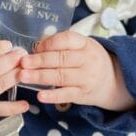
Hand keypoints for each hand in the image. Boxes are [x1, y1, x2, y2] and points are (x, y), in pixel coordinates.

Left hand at [18, 31, 135, 111]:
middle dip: (40, 61)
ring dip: (40, 76)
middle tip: (22, 62)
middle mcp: (87, 60)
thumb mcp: (82, 47)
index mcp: (85, 44)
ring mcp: (86, 79)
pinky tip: (40, 96)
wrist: (113, 81)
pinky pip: (66, 95)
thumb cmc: (89, 60)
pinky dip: (53, 96)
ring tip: (24, 76)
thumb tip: (37, 46)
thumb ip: (61, 45)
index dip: (49, 44)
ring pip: (61, 77)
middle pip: (61, 59)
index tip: (35, 48)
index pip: (67, 40)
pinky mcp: (83, 94)